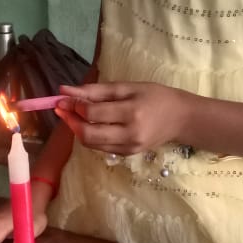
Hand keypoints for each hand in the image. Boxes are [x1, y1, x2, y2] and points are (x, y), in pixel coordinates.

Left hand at [56, 81, 187, 155]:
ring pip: (91, 144)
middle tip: (63, 108)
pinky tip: (91, 124)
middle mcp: (129, 134)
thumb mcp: (128, 87)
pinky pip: (100, 147)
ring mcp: (128, 148)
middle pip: (87, 134)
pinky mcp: (127, 155)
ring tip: (75, 114)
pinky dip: (91, 136)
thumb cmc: (155, 96)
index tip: (62, 97)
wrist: (181, 119)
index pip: (93, 114)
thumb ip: (96, 90)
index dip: (73, 106)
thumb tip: (64, 90)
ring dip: (78, 129)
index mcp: (131, 113)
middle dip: (70, 121)